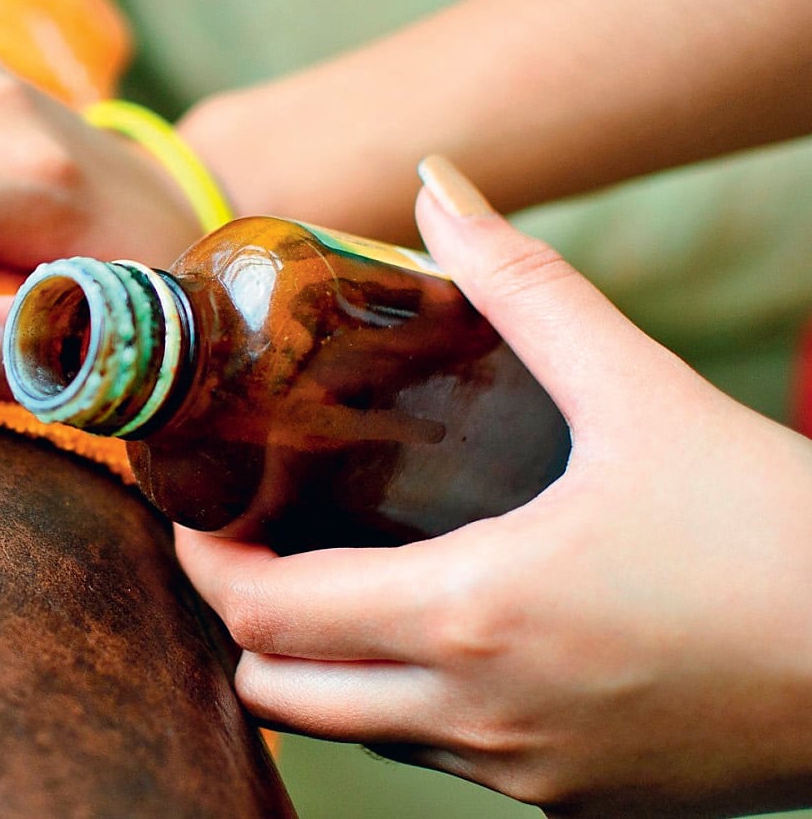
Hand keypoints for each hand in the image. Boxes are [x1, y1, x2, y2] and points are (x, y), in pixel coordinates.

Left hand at [176, 156, 811, 816]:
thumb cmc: (777, 534)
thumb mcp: (643, 392)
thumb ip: (526, 286)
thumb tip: (443, 186)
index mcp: (468, 614)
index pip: (263, 617)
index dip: (203, 568)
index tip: (191, 516)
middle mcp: (476, 714)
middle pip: (279, 694)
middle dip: (243, 624)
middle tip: (249, 550)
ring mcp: (523, 776)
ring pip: (357, 732)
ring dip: (321, 667)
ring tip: (333, 583)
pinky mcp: (575, 806)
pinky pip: (444, 761)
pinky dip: (406, 705)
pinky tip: (447, 636)